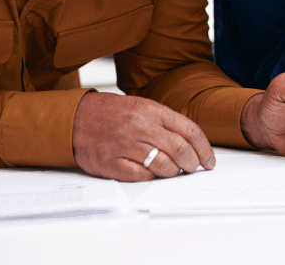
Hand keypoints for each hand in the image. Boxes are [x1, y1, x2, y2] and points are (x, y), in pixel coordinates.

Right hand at [71, 91, 215, 181]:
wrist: (75, 117)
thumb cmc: (111, 113)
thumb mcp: (142, 107)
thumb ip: (165, 122)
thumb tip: (191, 144)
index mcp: (152, 111)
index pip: (190, 131)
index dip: (204, 149)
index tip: (209, 161)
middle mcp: (141, 126)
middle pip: (180, 150)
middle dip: (191, 164)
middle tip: (191, 169)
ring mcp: (126, 145)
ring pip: (163, 166)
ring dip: (172, 172)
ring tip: (170, 171)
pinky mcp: (112, 162)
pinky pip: (141, 176)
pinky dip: (150, 177)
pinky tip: (148, 172)